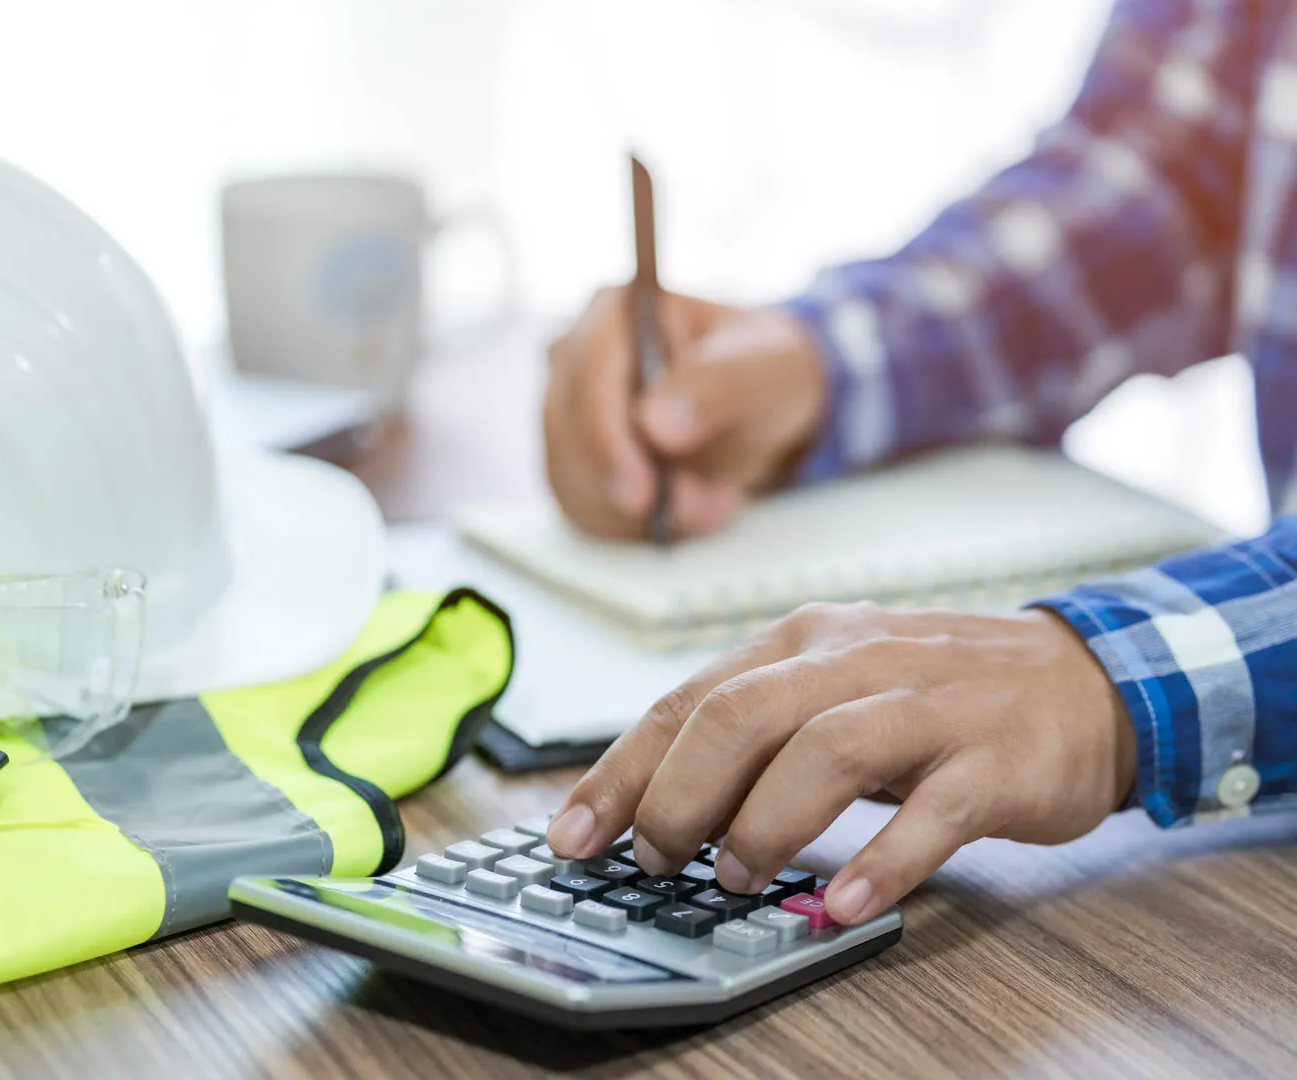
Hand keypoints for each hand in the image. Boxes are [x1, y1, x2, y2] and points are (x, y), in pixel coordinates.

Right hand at [542, 287, 828, 539]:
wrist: (760, 407)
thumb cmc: (762, 371)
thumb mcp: (766, 371)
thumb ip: (717, 386)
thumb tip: (656, 424)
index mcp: (615, 310)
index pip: (586, 377)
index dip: (606, 441)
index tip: (641, 495)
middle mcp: (575, 355)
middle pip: (568, 435)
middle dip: (632, 487)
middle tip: (700, 505)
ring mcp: (566, 410)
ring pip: (571, 480)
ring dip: (639, 514)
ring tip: (709, 501)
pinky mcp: (571, 458)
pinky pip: (581, 507)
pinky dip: (632, 526)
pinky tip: (684, 510)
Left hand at [544, 601, 1135, 925]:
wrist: (1086, 678)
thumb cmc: (935, 692)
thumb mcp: (834, 685)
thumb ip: (757, 732)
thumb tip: (656, 803)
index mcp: (802, 641)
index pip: (687, 699)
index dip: (620, 771)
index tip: (572, 834)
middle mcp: (855, 660)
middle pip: (740, 716)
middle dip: (678, 795)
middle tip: (654, 859)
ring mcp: (928, 706)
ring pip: (824, 752)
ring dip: (764, 824)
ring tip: (735, 880)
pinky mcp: (994, 760)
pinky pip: (931, 813)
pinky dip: (880, 864)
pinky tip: (838, 907)